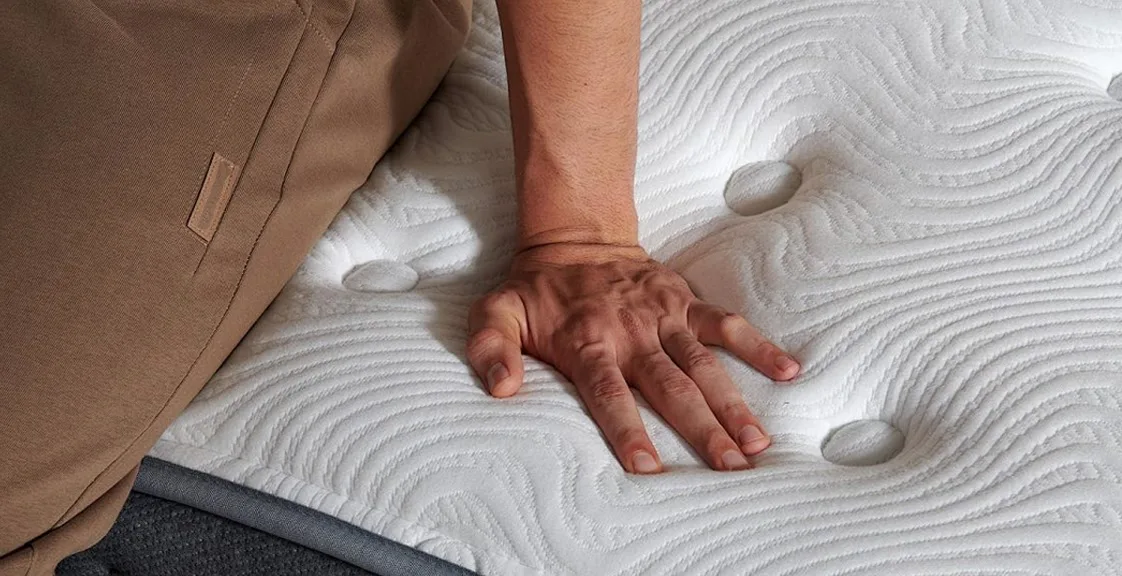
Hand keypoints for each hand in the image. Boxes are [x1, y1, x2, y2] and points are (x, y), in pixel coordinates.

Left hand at [466, 242, 800, 472]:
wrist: (575, 238)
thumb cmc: (536, 289)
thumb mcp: (495, 313)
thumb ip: (491, 349)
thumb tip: (501, 389)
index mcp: (587, 342)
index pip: (608, 392)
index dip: (627, 428)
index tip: (648, 467)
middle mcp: (630, 333)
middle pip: (668, 386)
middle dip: (699, 428)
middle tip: (729, 466)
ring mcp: (664, 317)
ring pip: (703, 363)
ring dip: (733, 402)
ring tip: (757, 441)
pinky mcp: (685, 302)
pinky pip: (726, 323)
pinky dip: (758, 344)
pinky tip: (790, 371)